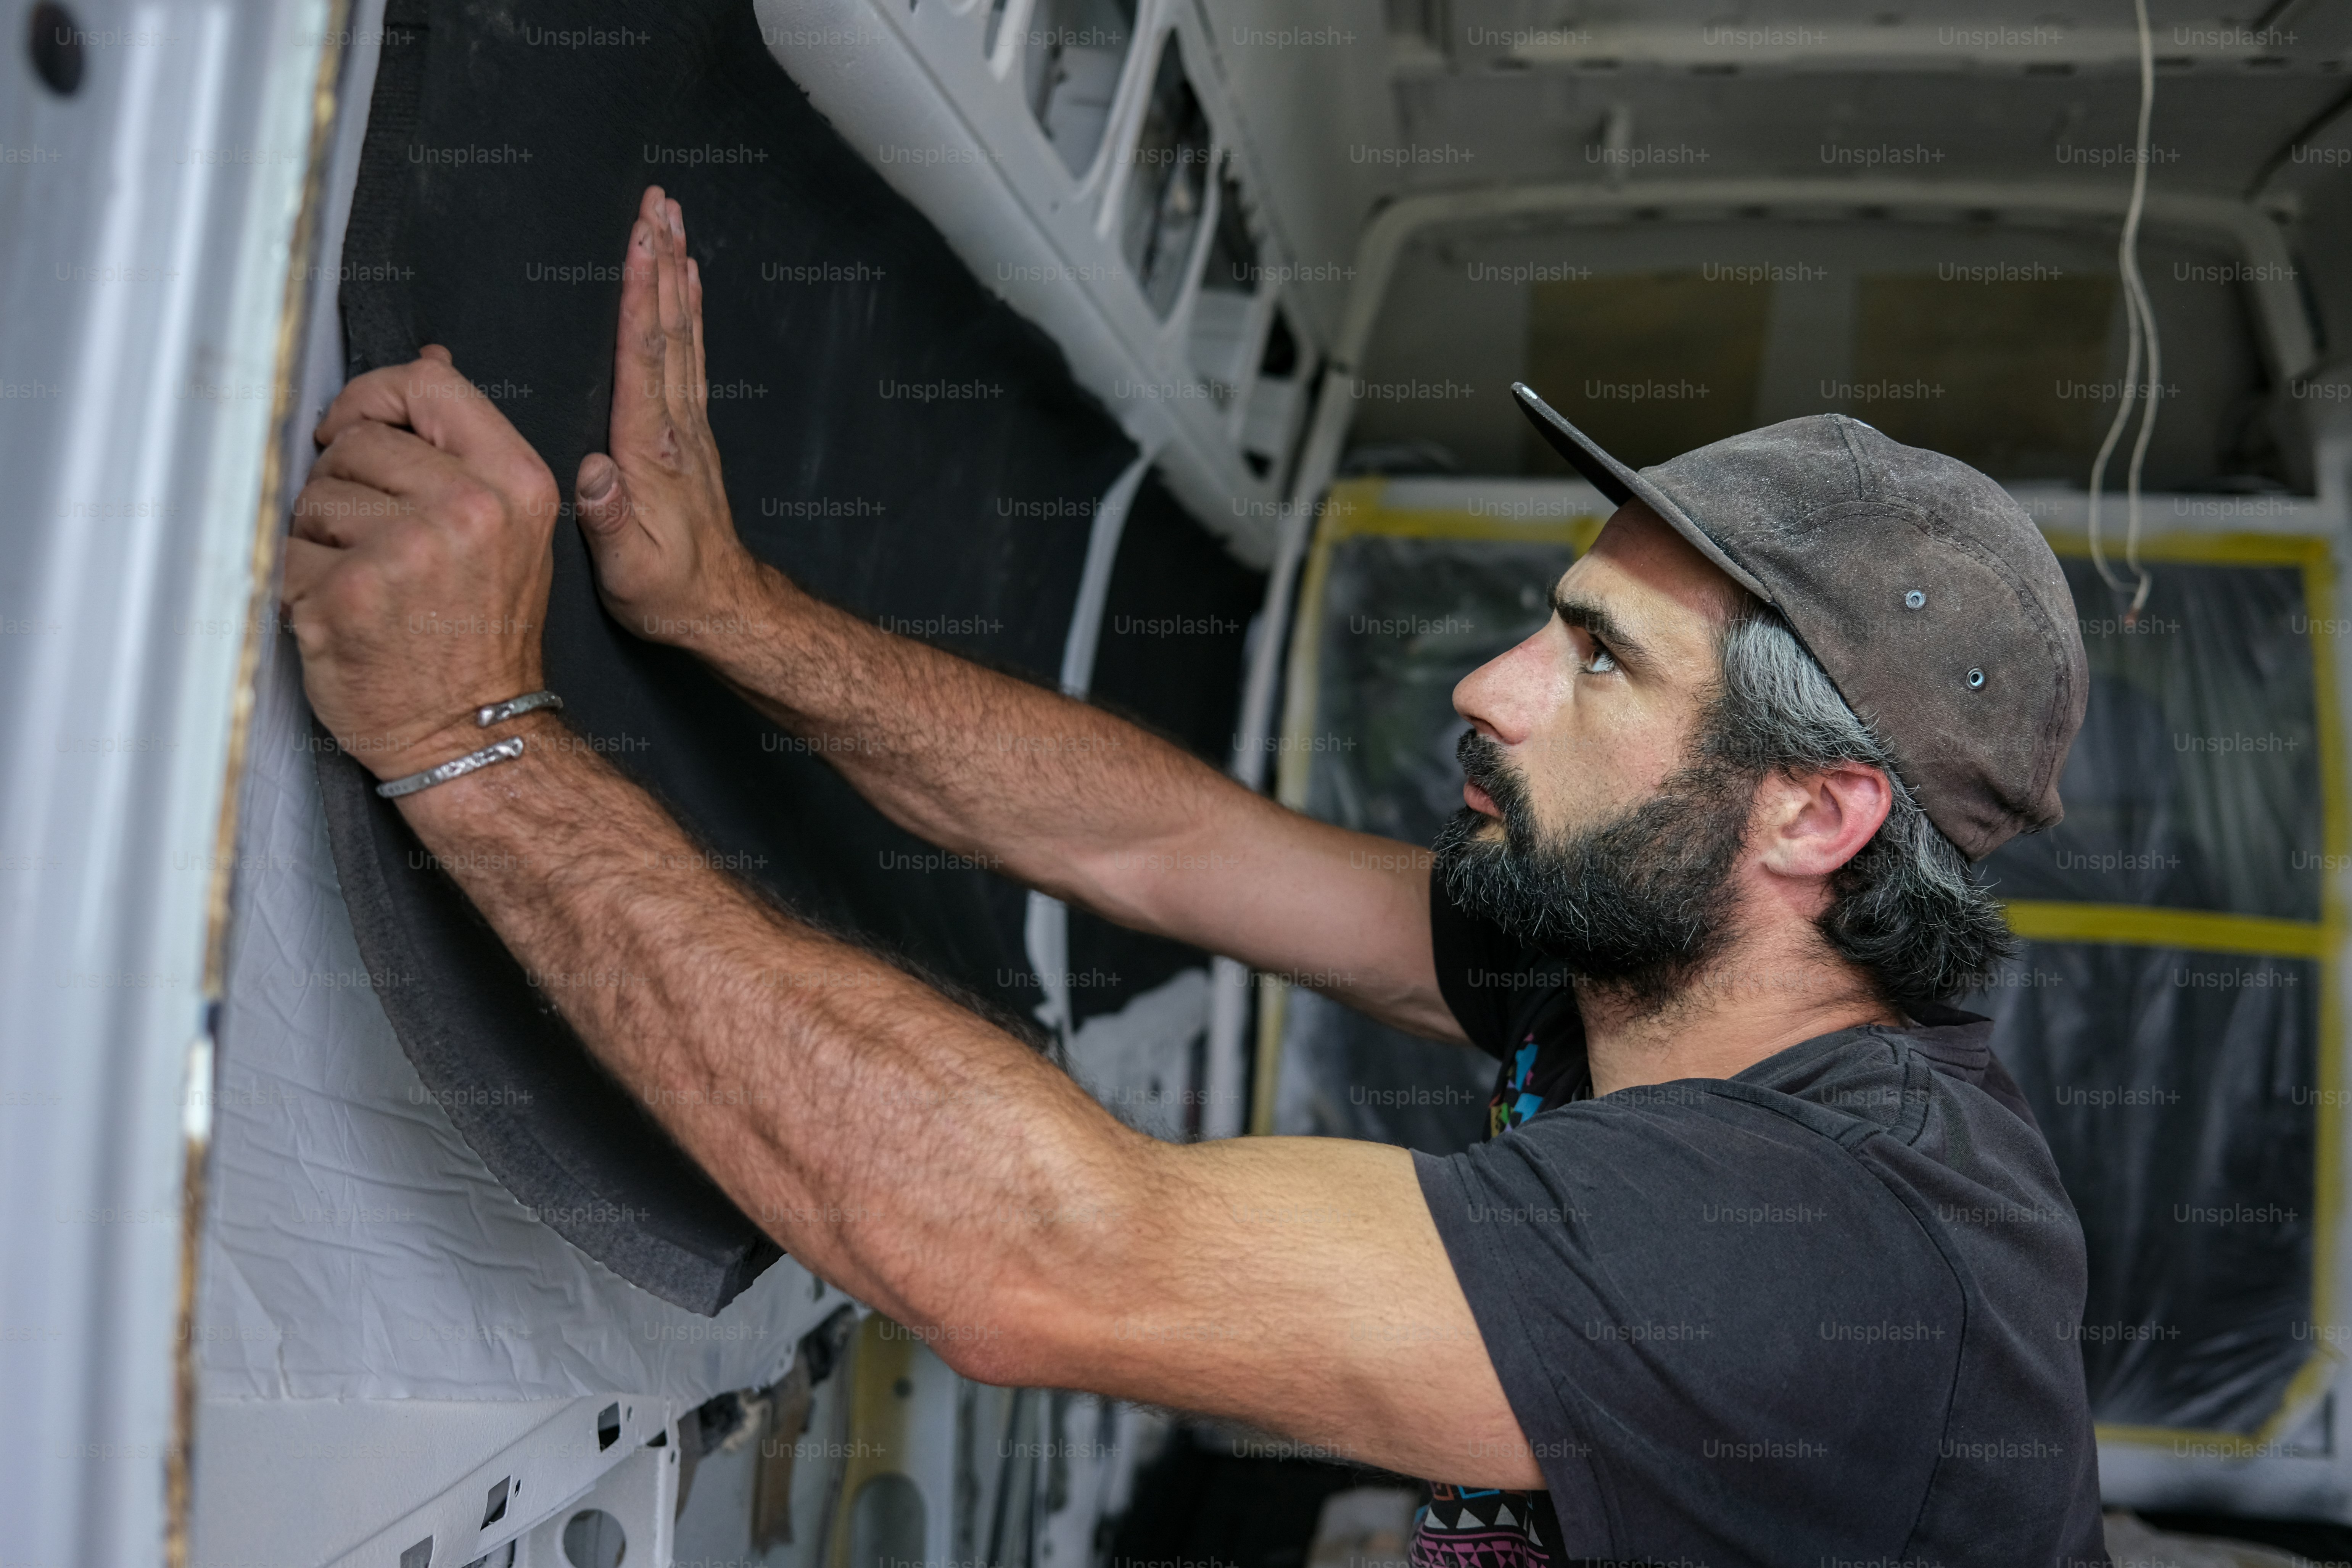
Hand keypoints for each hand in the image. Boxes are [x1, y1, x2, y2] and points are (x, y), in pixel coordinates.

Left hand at [282, 346, 558, 777]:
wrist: (475, 734)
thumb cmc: (484, 638)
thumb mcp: (509, 530)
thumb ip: (465, 448)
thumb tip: (430, 363)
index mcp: (515, 484)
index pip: (426, 386)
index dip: (373, 397)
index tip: (354, 430)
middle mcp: (467, 510)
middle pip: (355, 442)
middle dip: (346, 484)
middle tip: (376, 542)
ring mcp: (404, 551)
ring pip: (313, 496)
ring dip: (320, 537)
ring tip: (366, 584)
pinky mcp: (346, 593)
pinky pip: (288, 555)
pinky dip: (300, 586)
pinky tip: (343, 616)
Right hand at [576, 185, 763, 647]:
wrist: (722, 610)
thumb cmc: (669, 593)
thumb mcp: (627, 572)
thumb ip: (605, 520)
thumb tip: (591, 473)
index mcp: (651, 451)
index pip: (645, 357)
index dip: (642, 295)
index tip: (640, 240)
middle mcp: (675, 428)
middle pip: (669, 328)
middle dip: (663, 261)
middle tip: (660, 202)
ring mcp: (689, 428)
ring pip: (684, 334)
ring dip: (677, 274)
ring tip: (672, 221)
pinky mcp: (691, 435)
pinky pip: (690, 357)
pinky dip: (689, 313)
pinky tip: (688, 285)